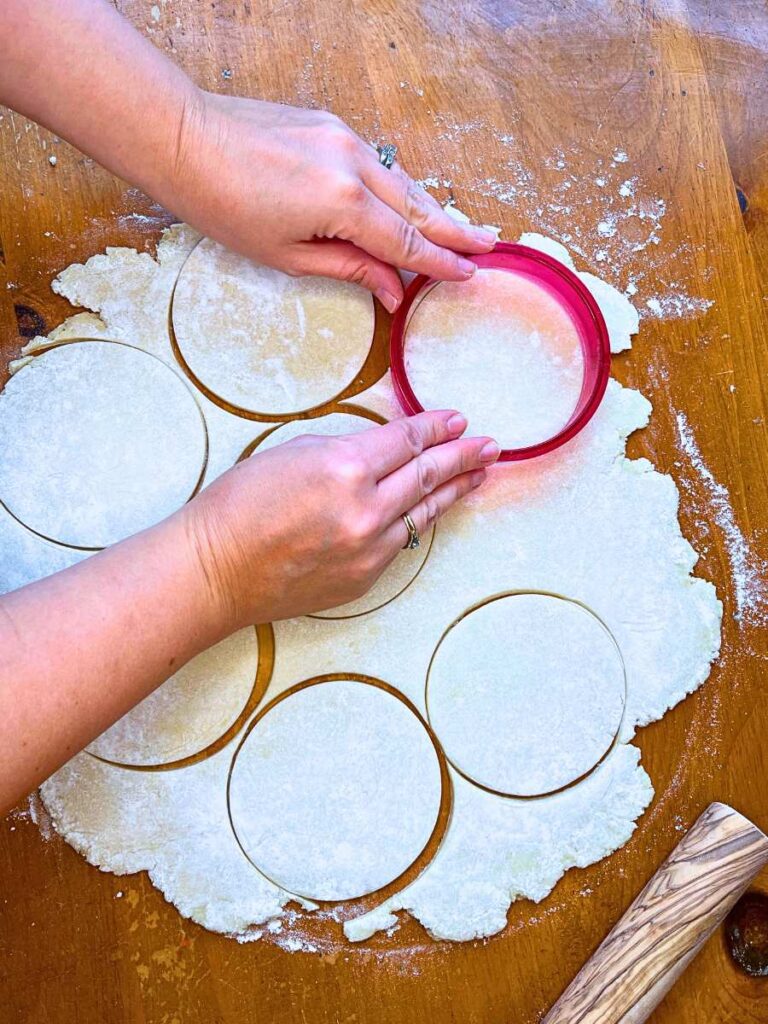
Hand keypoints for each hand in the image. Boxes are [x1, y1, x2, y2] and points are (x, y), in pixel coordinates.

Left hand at [166, 92, 497, 311]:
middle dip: (455, 231)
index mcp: (344, 203)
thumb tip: (391, 291)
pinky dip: (400, 187)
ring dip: (432, 209)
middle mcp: (354, 164)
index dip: (439, 262)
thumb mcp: (287, 254)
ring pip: (402, 182)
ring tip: (460, 229)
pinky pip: (379, 164)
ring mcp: (345, 138)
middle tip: (488, 246)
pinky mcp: (331, 124)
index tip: (468, 274)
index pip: (406, 242)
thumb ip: (349, 269)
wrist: (183, 139)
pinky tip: (409, 203)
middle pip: (417, 207)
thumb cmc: (224, 203)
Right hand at [181, 411, 499, 627]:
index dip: (435, 427)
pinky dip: (418, 520)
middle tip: (490, 446)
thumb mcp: (293, 453)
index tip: (456, 421)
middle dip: (462, 456)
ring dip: (453, 491)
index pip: (406, 440)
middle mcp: (366, 509)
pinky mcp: (365, 578)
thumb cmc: (239, 505)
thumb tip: (383, 450)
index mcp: (345, 467)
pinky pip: (401, 542)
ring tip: (479, 475)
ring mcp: (369, 548)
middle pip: (427, 475)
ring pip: (423, 512)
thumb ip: (346, 450)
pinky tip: (432, 509)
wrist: (216, 571)